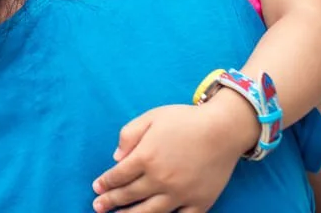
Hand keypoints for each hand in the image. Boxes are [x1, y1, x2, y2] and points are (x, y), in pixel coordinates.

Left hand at [92, 93, 258, 212]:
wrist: (223, 129)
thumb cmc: (185, 120)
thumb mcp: (151, 117)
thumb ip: (129, 135)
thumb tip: (116, 158)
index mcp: (146, 157)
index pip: (118, 175)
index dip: (105, 183)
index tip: (97, 188)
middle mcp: (161, 179)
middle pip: (129, 195)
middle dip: (111, 202)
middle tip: (98, 207)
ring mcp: (181, 194)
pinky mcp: (200, 202)